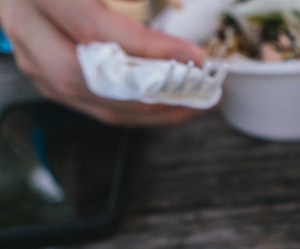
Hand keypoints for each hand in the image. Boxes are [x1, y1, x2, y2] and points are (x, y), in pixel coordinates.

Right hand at [0, 0, 207, 125]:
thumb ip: (135, 0)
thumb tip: (179, 26)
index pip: (94, 29)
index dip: (147, 48)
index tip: (193, 57)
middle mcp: (26, 27)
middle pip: (87, 78)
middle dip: (149, 93)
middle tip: (197, 94)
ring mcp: (31, 56)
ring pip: (90, 99)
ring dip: (147, 110)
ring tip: (190, 104)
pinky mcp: (44, 76)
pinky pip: (92, 104)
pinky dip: (134, 109)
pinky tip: (165, 105)